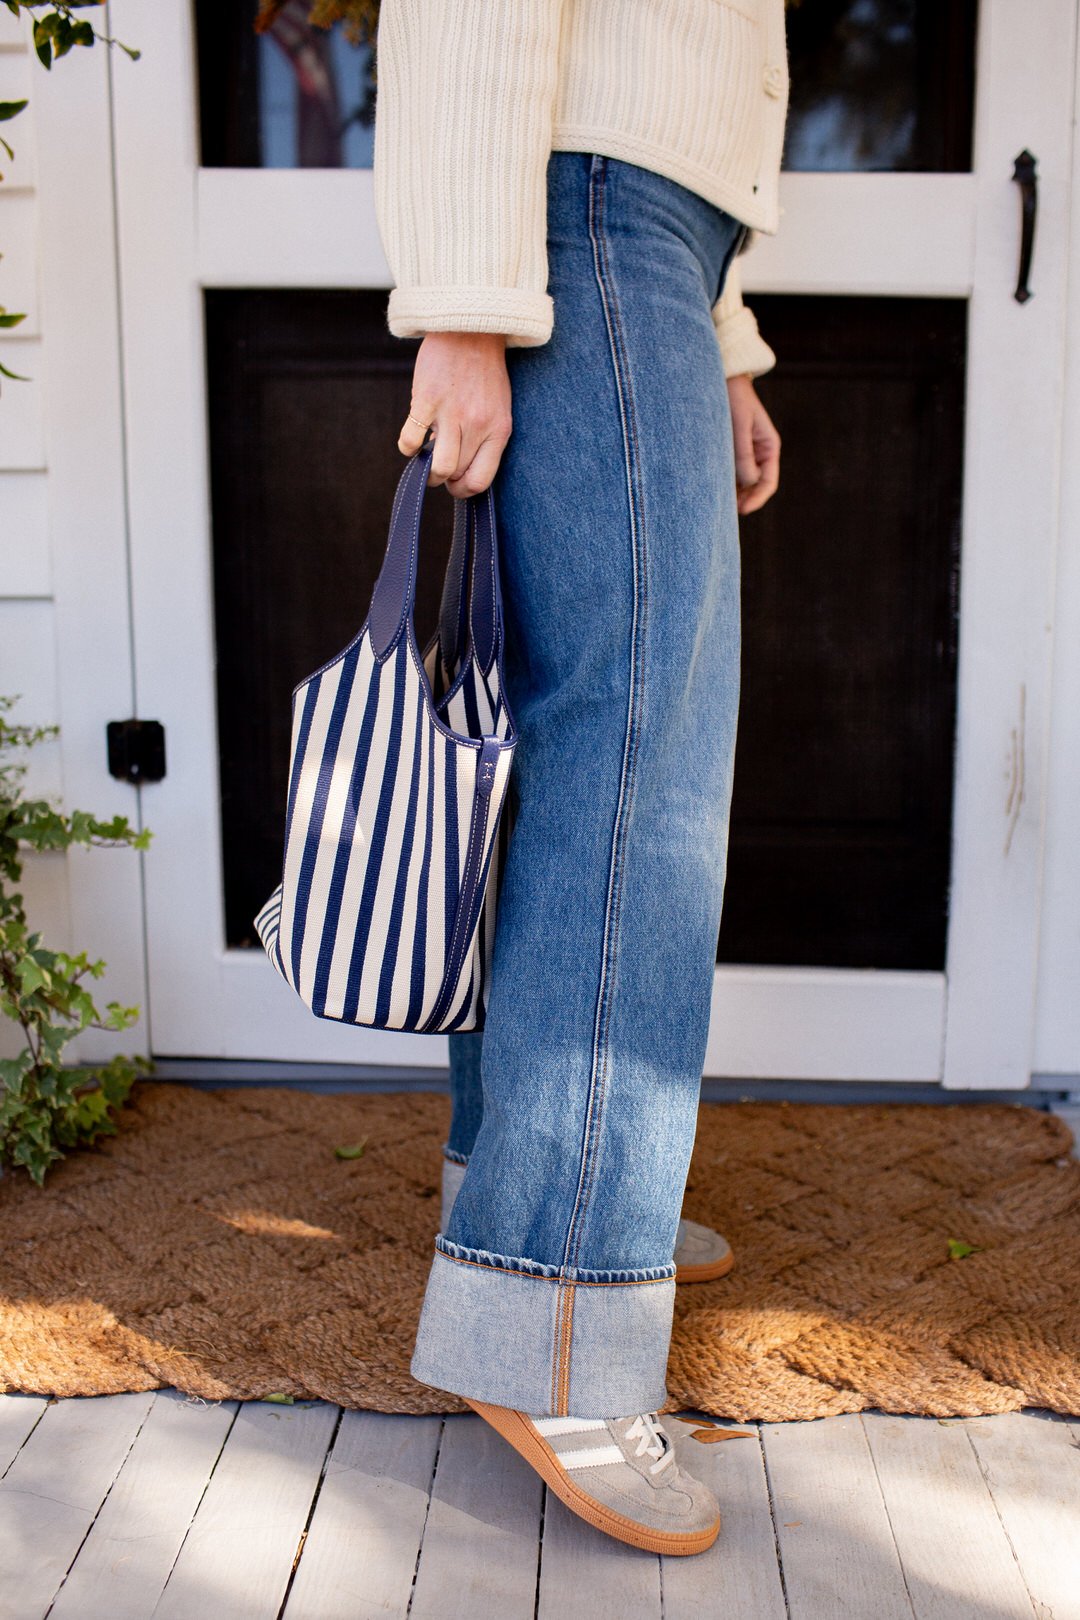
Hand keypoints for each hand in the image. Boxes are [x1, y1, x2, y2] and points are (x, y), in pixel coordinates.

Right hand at [397, 332, 513, 496]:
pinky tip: (413, 440)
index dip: (463, 490)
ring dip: (427, 471)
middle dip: (444, 478)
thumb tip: (463, 469)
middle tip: (439, 466)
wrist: (471, 328)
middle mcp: (476, 425)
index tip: (455, 484)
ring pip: (437, 467)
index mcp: (498, 429)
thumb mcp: (499, 407)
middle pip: (456, 474)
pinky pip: (410, 441)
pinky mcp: (426, 400)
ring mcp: (451, 413)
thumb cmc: (485, 371)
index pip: (480, 480)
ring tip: (425, 459)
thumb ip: (486, 438)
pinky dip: (408, 448)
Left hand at [727, 373, 779, 514]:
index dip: (757, 499)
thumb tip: (749, 483)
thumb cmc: (732, 398)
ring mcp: (745, 453)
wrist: (722, 379)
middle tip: (724, 514)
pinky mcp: (731, 451)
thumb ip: (743, 454)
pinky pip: (730, 472)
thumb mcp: (739, 426)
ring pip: (742, 482)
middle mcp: (759, 453)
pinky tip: (711, 490)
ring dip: (732, 493)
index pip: (768, 482)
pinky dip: (724, 483)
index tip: (742, 510)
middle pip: (755, 486)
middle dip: (743, 500)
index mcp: (769, 447)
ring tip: (716, 504)